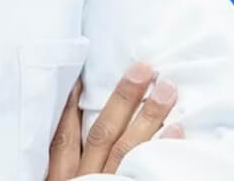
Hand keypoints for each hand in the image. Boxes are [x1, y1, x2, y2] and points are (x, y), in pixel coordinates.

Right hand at [47, 61, 184, 178]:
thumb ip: (63, 161)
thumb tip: (69, 121)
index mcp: (61, 174)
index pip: (64, 134)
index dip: (72, 102)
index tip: (84, 72)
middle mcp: (83, 177)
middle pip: (103, 132)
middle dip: (123, 98)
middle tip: (143, 67)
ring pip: (126, 147)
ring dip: (148, 116)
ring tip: (167, 89)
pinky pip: (146, 171)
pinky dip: (161, 149)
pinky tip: (176, 129)